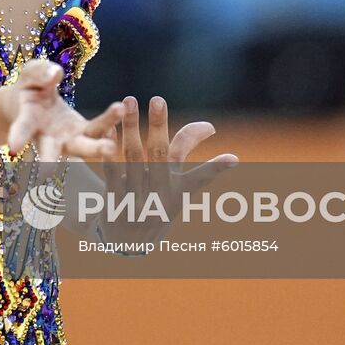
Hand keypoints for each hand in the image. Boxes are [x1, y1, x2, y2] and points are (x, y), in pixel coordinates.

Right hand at [4, 59, 124, 162]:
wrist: (31, 103)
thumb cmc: (28, 88)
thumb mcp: (29, 74)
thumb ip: (40, 72)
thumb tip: (55, 73)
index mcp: (27, 121)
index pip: (22, 128)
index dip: (18, 136)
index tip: (14, 148)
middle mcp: (46, 137)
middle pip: (53, 150)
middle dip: (54, 159)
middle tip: (48, 171)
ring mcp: (66, 138)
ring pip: (82, 146)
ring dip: (95, 148)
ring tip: (110, 147)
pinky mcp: (83, 132)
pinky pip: (98, 129)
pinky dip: (109, 122)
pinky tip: (123, 109)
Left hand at [89, 95, 238, 244]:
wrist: (124, 244)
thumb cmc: (155, 205)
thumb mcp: (173, 188)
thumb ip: (182, 154)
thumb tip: (211, 129)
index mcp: (177, 194)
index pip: (199, 178)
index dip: (216, 169)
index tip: (233, 158)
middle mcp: (159, 196)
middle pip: (160, 155)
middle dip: (159, 126)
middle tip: (158, 100)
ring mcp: (136, 199)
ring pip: (134, 157)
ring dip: (131, 127)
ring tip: (129, 101)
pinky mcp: (114, 200)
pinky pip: (113, 170)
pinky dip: (112, 149)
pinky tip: (110, 129)